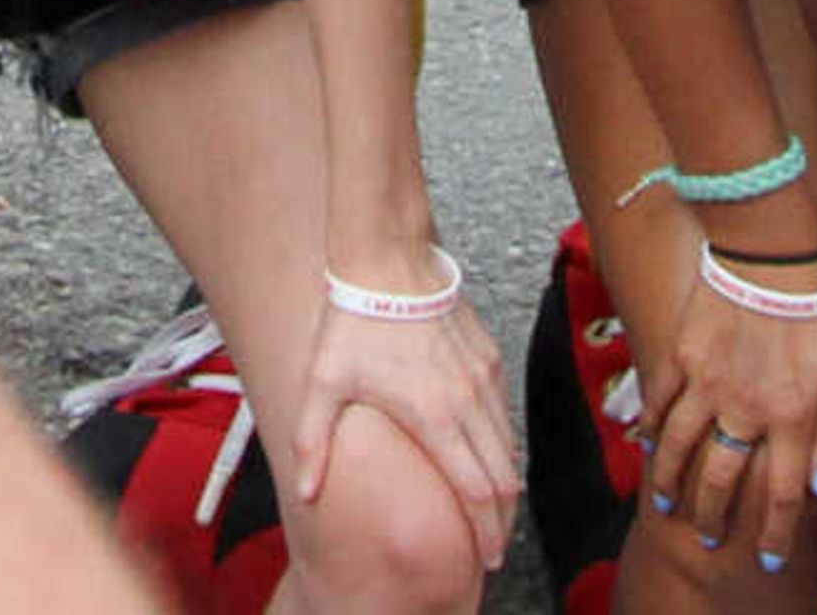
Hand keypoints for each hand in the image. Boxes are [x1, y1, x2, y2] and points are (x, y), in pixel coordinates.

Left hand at [289, 293, 518, 569]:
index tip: (487, 558)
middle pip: (503, 479)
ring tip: (495, 513)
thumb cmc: (353, 320)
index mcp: (434, 416)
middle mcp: (469, 401)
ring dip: (507, 484)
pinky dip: (505, 445)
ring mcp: (483, 378)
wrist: (386, 258)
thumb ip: (314, 441)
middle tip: (494, 549)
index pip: (476, 492)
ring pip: (510, 447)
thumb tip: (306, 491)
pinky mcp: (489, 358)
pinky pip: (506, 414)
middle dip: (502, 520)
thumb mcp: (323, 382)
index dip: (485, 532)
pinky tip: (493, 458)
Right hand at [642, 282, 816, 571]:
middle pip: (722, 479)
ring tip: (666, 503)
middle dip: (714, 516)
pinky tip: (646, 446)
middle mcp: (746, 409)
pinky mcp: (682, 355)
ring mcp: (707, 382)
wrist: (774, 255)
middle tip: (708, 538)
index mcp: (793, 418)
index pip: (784, 496)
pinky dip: (650, 427)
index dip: (776, 534)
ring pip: (680, 446)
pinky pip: (660, 400)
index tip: (770, 559)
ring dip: (671, 480)